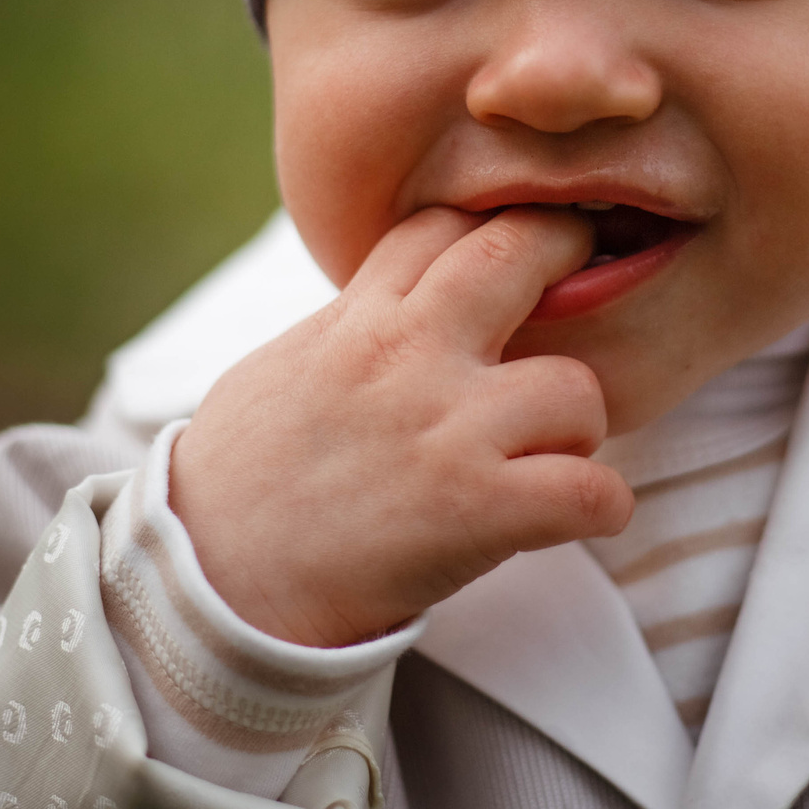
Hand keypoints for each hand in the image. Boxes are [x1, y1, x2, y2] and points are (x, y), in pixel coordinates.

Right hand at [167, 206, 634, 648]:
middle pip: (520, 251)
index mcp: (357, 319)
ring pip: (579, 387)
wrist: (207, 584)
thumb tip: (381, 304)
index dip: (491, 232)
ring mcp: (448, 430)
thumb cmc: (234, 485)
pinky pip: (591, 492)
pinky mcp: (476, 509)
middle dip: (566, 259)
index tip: (514, 258)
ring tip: (551, 456)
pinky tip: (578, 516)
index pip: (445, 224)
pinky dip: (601, 508)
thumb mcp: (281, 369)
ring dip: (578, 427)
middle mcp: (408, 355)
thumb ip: (346, 326)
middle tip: (582, 292)